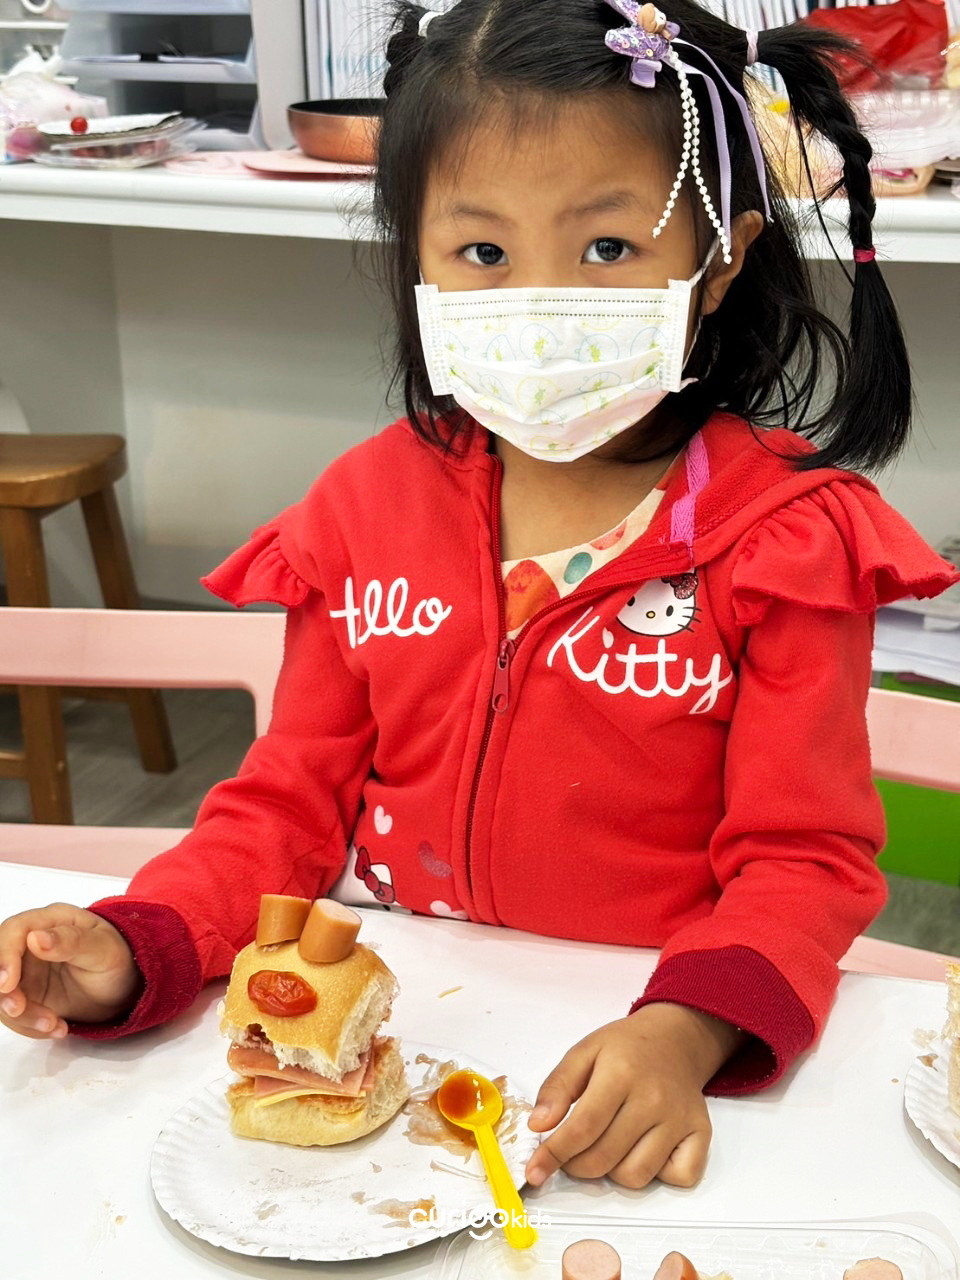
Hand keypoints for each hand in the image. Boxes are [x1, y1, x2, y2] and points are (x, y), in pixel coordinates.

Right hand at [0, 903, 140, 1039]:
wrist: (123, 990)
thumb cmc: (117, 960)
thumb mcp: (103, 949)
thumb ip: (72, 941)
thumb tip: (36, 937)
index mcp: (51, 920)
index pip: (14, 931)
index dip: (4, 956)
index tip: (8, 984)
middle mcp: (31, 943)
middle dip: (3, 991)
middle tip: (20, 1010)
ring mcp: (25, 971)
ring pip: (2, 994)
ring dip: (21, 1016)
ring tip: (54, 1025)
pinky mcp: (25, 995)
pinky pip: (13, 1014)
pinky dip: (30, 1026)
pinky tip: (57, 1027)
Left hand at [524, 1002, 744, 1189]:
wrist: (676, 1039)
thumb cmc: (626, 1048)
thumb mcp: (584, 1052)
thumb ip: (557, 1087)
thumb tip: (538, 1126)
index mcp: (620, 1073)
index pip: (582, 1127)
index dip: (554, 1154)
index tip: (535, 1171)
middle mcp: (653, 1099)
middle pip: (605, 1157)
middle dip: (576, 1165)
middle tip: (570, 1152)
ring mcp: (680, 1119)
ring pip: (635, 1175)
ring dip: (611, 1172)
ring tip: (606, 1146)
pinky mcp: (701, 1134)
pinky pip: (677, 1177)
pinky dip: (657, 1175)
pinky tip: (643, 1151)